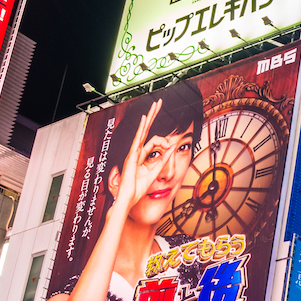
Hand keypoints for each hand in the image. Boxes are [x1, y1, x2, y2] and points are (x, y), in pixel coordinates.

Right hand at [112, 104, 166, 220]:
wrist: (129, 198)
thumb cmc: (138, 188)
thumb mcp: (156, 172)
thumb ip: (164, 160)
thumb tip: (172, 148)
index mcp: (142, 156)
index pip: (153, 140)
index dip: (165, 140)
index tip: (172, 145)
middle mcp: (137, 152)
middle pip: (146, 130)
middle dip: (153, 116)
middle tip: (158, 103)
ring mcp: (133, 152)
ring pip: (143, 132)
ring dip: (150, 118)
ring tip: (156, 106)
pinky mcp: (132, 156)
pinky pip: (138, 139)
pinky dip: (142, 129)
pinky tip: (146, 119)